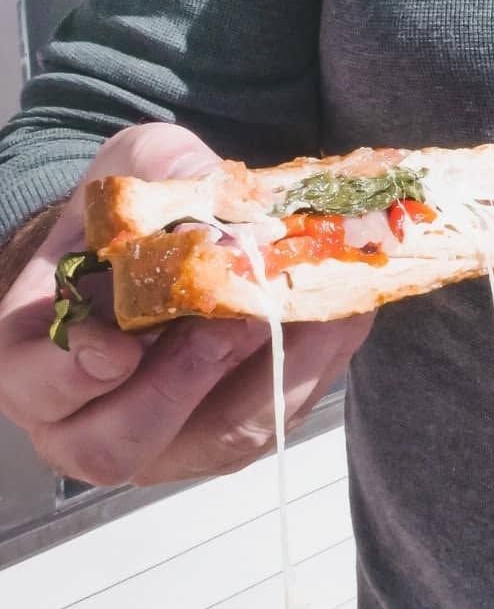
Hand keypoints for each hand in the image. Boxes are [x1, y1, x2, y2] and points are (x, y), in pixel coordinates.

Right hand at [0, 124, 372, 485]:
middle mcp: (88, 415)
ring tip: (312, 313)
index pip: (34, 387)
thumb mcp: (142, 166)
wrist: (170, 231)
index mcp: (37, 353)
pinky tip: (343, 315)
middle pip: (120, 442)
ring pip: (216, 442)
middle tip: (234, 323)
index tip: (119, 348)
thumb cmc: (135, 207)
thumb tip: (225, 220)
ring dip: (272, 378)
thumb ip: (169, 180)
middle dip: (183, 384)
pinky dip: (313, 368)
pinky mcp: (232, 431)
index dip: (72, 376)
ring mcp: (163, 435)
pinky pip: (275, 421)